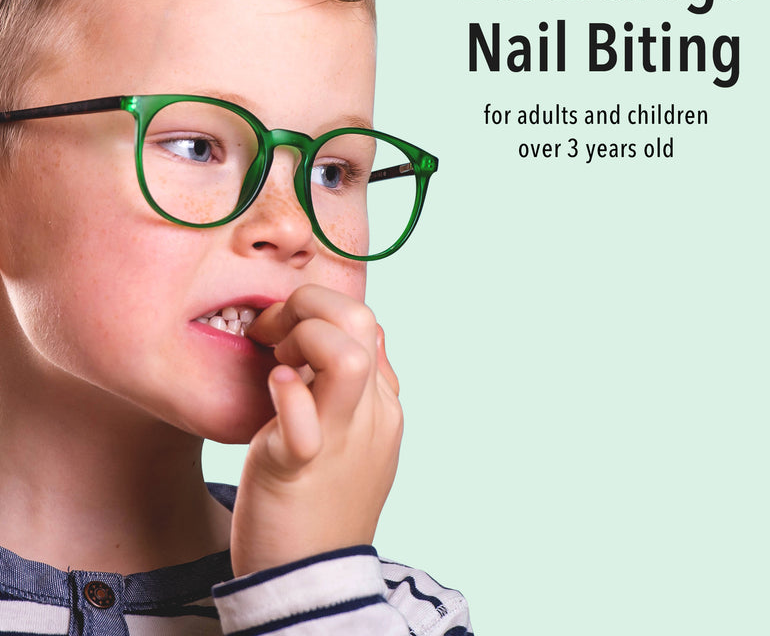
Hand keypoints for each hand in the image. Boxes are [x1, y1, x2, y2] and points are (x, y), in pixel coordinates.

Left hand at [229, 284, 402, 574]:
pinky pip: (304, 422)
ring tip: (278, 364)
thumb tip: (353, 339)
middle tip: (273, 335)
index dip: (321, 310)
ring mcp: (342, 439)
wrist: (311, 578)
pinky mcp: (301, 466)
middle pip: (361, 320)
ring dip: (302, 340)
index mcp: (382, 404)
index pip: (366, 321)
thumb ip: (354, 389)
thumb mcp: (352, 435)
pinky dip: (287, 395)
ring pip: (346, 358)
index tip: (282, 332)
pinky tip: (273, 388)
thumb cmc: (320, 496)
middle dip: (310, 306)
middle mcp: (371, 414)